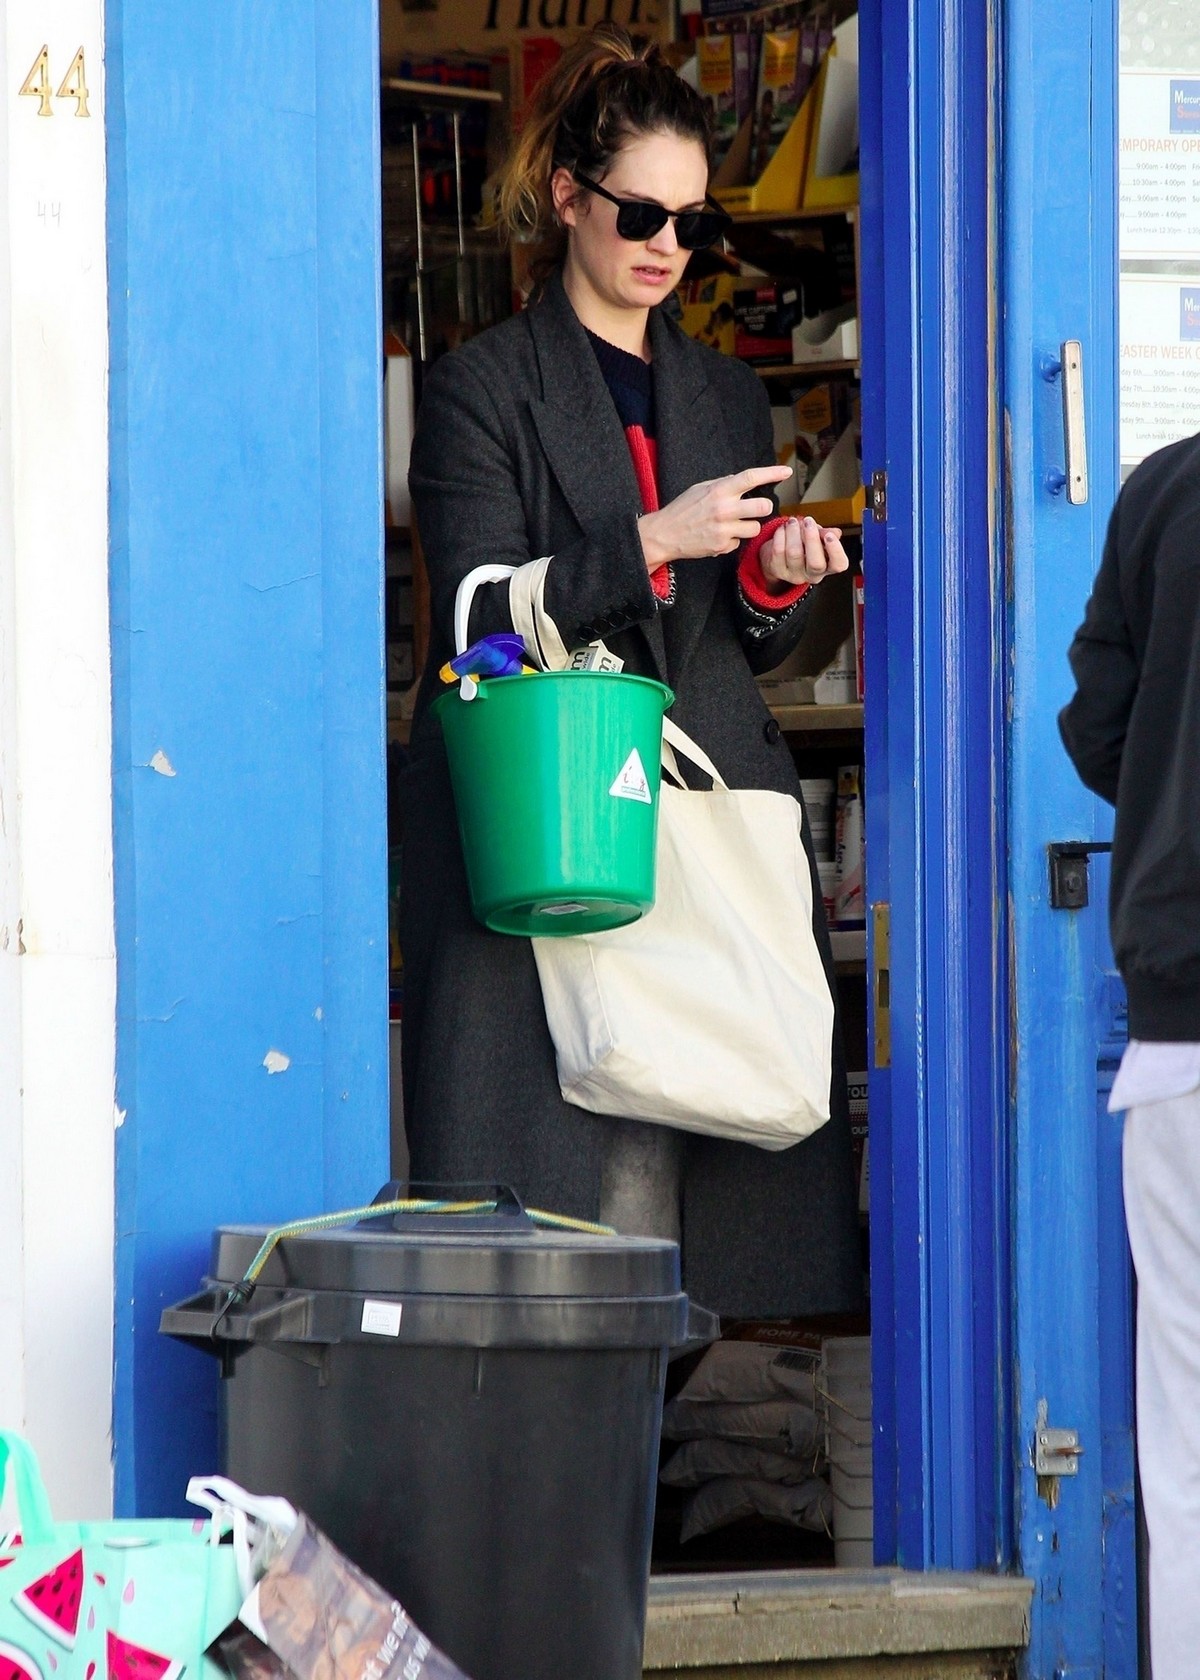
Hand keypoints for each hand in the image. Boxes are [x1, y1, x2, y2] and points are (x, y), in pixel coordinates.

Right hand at [637, 465, 792, 572]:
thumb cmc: (682, 509)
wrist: (664, 534)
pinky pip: (739, 542)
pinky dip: (732, 540)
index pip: (751, 478)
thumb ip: (723, 484)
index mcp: (719, 490)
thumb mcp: (700, 488)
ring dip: (749, 526)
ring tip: (733, 525)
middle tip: (757, 508)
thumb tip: (742, 480)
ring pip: (755, 528)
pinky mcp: (722, 546)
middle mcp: (724, 509)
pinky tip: (718, 536)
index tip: (787, 471)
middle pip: (763, 506)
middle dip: (764, 507)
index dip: (772, 473)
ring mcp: (724, 529)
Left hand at [760, 515, 849, 592]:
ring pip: (794, 554)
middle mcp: (813, 574)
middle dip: (812, 538)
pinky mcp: (778, 571)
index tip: (829, 535)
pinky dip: (780, 535)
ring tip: (793, 521)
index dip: (836, 550)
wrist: (781, 553)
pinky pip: (779, 551)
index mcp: (828, 566)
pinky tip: (783, 528)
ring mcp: (794, 575)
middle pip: (815, 563)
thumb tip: (834, 533)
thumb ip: (826, 534)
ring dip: (794, 532)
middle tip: (808, 521)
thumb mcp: (818, 538)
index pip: (838, 564)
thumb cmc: (805, 544)